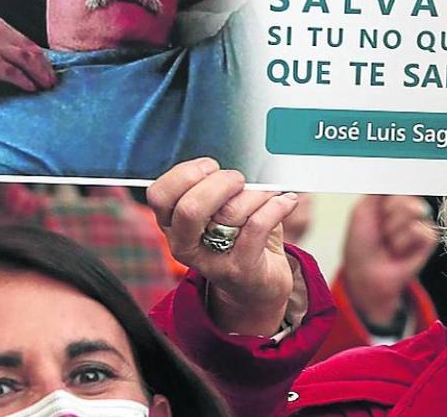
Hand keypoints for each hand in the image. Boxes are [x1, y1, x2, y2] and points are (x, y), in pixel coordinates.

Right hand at [0, 17, 54, 138]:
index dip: (42, 58)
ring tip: (46, 86)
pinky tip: (31, 89)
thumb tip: (27, 60)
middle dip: (45, 67)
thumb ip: (2, 46)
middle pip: (31, 50)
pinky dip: (25, 82)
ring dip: (40, 75)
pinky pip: (13, 73)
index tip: (50, 70)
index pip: (28, 41)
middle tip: (52, 81)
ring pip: (26, 60)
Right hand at [148, 158, 299, 336]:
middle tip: (239, 180)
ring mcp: (211, 260)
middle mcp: (184, 245)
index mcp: (172, 224)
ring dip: (256, 194)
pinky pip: (257, 227)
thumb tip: (240, 159)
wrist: (258, 286)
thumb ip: (217, 188)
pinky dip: (276, 207)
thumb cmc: (239, 238)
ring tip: (269, 193)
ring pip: (230, 213)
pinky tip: (287, 201)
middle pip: (190, 207)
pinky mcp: (240, 269)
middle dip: (220, 184)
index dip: (185, 174)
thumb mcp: (220, 210)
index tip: (210, 167)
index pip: (160, 194)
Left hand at [341, 195, 438, 326]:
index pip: (401, 183)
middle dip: (388, 215)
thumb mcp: (363, 210)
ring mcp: (420, 222)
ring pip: (414, 211)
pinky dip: (404, 242)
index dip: (389, 197)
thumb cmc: (361, 243)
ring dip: (393, 230)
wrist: (364, 272)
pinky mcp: (429, 239)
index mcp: (392, 198)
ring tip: (388, 242)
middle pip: (407, 197)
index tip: (380, 207)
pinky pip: (421, 230)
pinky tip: (398, 251)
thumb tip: (390, 171)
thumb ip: (378, 189)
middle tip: (380, 230)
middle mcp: (408, 208)